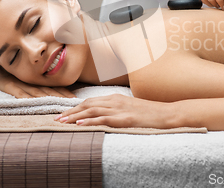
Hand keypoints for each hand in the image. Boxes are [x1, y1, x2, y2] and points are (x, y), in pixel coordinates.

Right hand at [0, 71, 75, 98]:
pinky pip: (18, 92)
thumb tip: (53, 94)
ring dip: (47, 99)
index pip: (53, 87)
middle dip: (60, 97)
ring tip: (57, 104)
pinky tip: (31, 102)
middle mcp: (30, 81)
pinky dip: (25, 98)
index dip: (64, 92)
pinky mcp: (8, 85)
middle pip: (48, 91)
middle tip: (72, 103)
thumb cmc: (11, 72)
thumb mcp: (26, 78)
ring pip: (36, 93)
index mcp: (36, 80)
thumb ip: (37, 86)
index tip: (74, 98)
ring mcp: (19, 83)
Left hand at [55, 94, 173, 128]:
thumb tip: (104, 116)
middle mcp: (115, 101)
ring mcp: (120, 109)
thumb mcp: (130, 108)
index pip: (90, 101)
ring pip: (92, 110)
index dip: (76, 107)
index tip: (64, 113)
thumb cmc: (150, 113)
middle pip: (87, 104)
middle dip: (70, 111)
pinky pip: (104, 119)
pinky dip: (90, 120)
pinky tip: (80, 124)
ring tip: (62, 122)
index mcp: (115, 98)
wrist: (167, 113)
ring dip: (75, 116)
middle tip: (56, 118)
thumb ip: (117, 110)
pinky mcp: (125, 118)